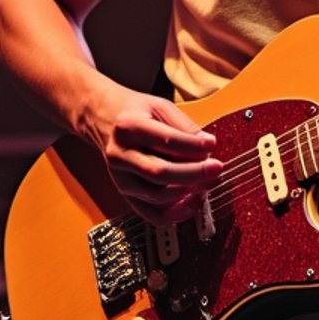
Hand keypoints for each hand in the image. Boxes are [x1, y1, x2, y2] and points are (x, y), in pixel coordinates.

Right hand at [83, 84, 222, 225]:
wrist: (101, 118)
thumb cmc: (134, 112)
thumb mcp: (159, 106)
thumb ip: (184, 125)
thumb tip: (208, 145)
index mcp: (128, 127)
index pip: (165, 140)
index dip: (192, 145)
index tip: (212, 144)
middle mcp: (120, 155)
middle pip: (160, 172)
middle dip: (194, 173)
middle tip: (217, 168)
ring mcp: (120, 178)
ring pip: (157, 195)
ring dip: (188, 192)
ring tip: (209, 182)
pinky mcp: (124, 193)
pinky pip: (151, 213)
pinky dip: (175, 214)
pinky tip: (193, 202)